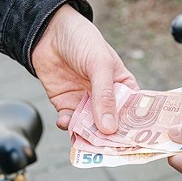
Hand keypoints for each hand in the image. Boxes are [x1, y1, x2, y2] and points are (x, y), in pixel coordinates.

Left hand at [31, 4, 137, 133]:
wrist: (47, 31)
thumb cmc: (82, 40)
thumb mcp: (99, 65)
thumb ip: (104, 96)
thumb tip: (109, 128)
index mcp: (123, 86)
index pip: (133, 112)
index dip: (134, 128)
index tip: (134, 143)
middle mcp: (106, 99)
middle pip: (111, 125)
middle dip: (109, 137)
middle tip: (108, 149)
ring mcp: (85, 103)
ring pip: (90, 127)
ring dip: (88, 135)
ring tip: (86, 140)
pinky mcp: (66, 105)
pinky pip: (70, 122)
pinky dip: (68, 126)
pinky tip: (66, 122)